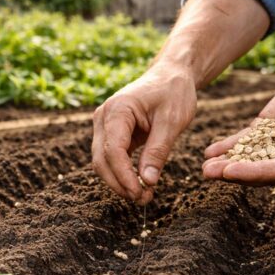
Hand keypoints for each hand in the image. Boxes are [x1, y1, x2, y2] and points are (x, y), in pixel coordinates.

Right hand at [92, 65, 196, 203]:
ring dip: (119, 182)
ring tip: (144, 196)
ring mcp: (104, 125)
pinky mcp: (111, 134)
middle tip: (143, 200)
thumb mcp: (172, 121)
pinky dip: (122, 173)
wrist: (171, 75)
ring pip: (102, 162)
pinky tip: (140, 184)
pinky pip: (111, 158)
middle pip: (101, 160)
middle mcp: (104, 117)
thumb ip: (158, 151)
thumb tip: (148, 181)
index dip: (124, 176)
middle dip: (120, 183)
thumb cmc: (173, 92)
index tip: (140, 193)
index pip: (113, 150)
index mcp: (117, 109)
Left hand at [202, 72, 274, 184]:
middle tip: (208, 173)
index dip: (252, 173)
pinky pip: (245, 141)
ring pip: (248, 157)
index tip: (229, 172)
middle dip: (232, 171)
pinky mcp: (267, 130)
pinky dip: (228, 147)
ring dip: (226, 163)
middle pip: (257, 169)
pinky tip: (209, 152)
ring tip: (204, 166)